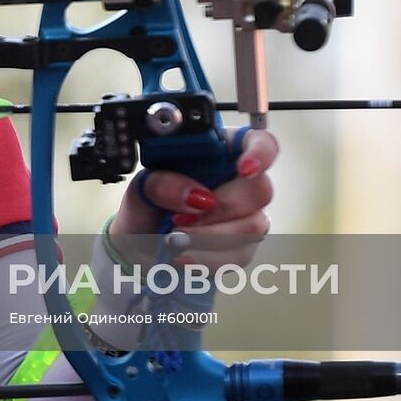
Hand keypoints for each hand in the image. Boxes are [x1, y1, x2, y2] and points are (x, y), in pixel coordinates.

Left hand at [109, 128, 277, 268]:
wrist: (140, 246)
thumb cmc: (148, 207)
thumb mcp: (142, 188)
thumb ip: (163, 184)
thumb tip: (196, 196)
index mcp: (219, 154)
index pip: (259, 142)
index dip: (260, 153)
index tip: (244, 169)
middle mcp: (240, 183)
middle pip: (260, 190)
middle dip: (221, 208)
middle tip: (181, 218)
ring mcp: (247, 216)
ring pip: (252, 227)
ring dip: (209, 237)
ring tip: (173, 239)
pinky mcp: (244, 247)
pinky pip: (240, 255)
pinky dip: (207, 258)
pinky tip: (183, 255)